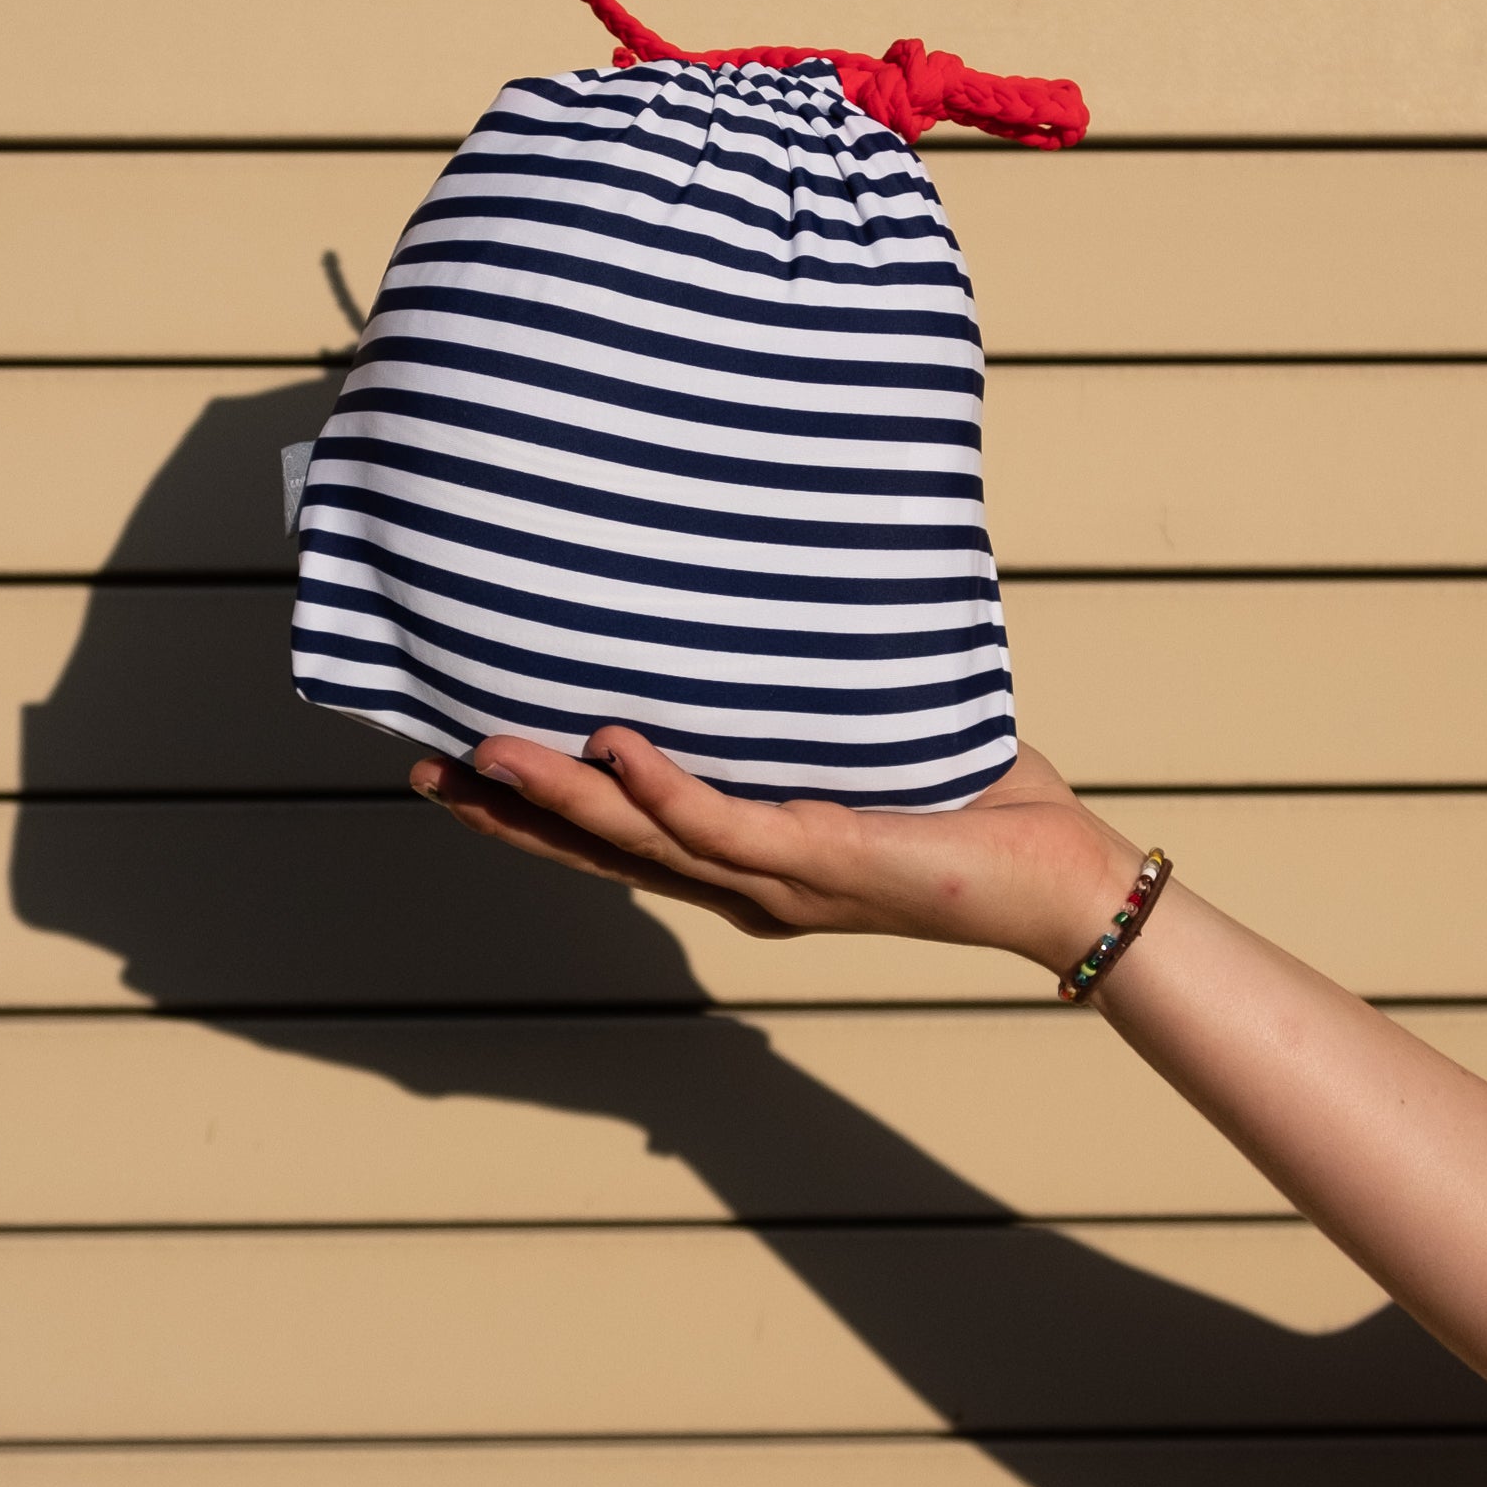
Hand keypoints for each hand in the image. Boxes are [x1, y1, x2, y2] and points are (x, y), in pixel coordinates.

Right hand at [410, 726, 1143, 975]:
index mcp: (746, 858)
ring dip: (559, 800)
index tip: (461, 769)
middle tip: (425, 771)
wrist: (1061, 880)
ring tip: (486, 753)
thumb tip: (776, 605)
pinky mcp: (824, 862)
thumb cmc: (971, 806)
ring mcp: (778, 879)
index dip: (535, 813)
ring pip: (640, 842)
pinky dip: (664, 790)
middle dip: (511, 816)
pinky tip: (615, 745)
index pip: (617, 839)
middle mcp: (744, 880)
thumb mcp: (868, 748)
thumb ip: (811, 705)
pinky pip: (726, 826)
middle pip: (600, 851)